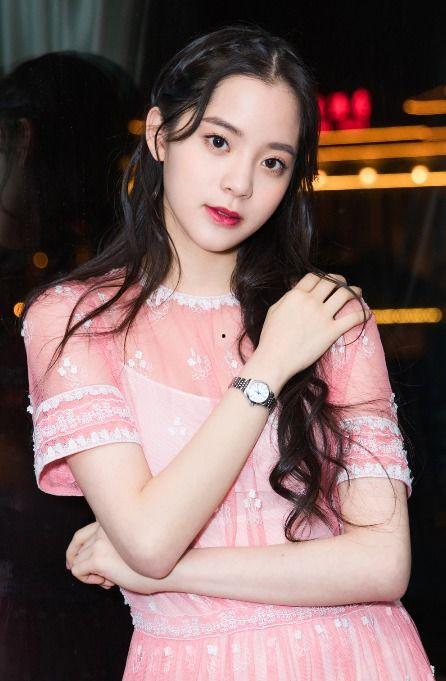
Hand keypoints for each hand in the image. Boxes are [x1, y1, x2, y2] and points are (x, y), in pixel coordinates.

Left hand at [66, 521, 173, 593]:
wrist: (169, 567)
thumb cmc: (153, 559)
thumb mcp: (130, 545)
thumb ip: (112, 544)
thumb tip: (88, 559)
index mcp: (112, 521)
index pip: (82, 532)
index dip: (75, 547)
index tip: (72, 560)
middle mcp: (103, 527)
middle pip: (76, 544)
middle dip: (75, 560)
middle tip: (76, 571)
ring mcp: (100, 541)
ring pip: (77, 560)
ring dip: (90, 573)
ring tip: (109, 579)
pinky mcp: (98, 557)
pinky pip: (78, 571)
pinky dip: (88, 580)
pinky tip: (108, 581)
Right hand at [255, 272, 370, 384]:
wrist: (275, 359)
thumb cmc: (271, 338)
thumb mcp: (274, 310)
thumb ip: (288, 298)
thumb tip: (297, 291)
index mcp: (296, 295)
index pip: (314, 277)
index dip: (322, 276)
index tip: (326, 281)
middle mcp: (311, 302)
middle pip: (332, 282)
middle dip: (340, 280)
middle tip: (344, 284)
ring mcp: (322, 316)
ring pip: (345, 295)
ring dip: (354, 291)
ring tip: (358, 292)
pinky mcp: (331, 332)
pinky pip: (353, 318)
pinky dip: (363, 314)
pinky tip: (368, 313)